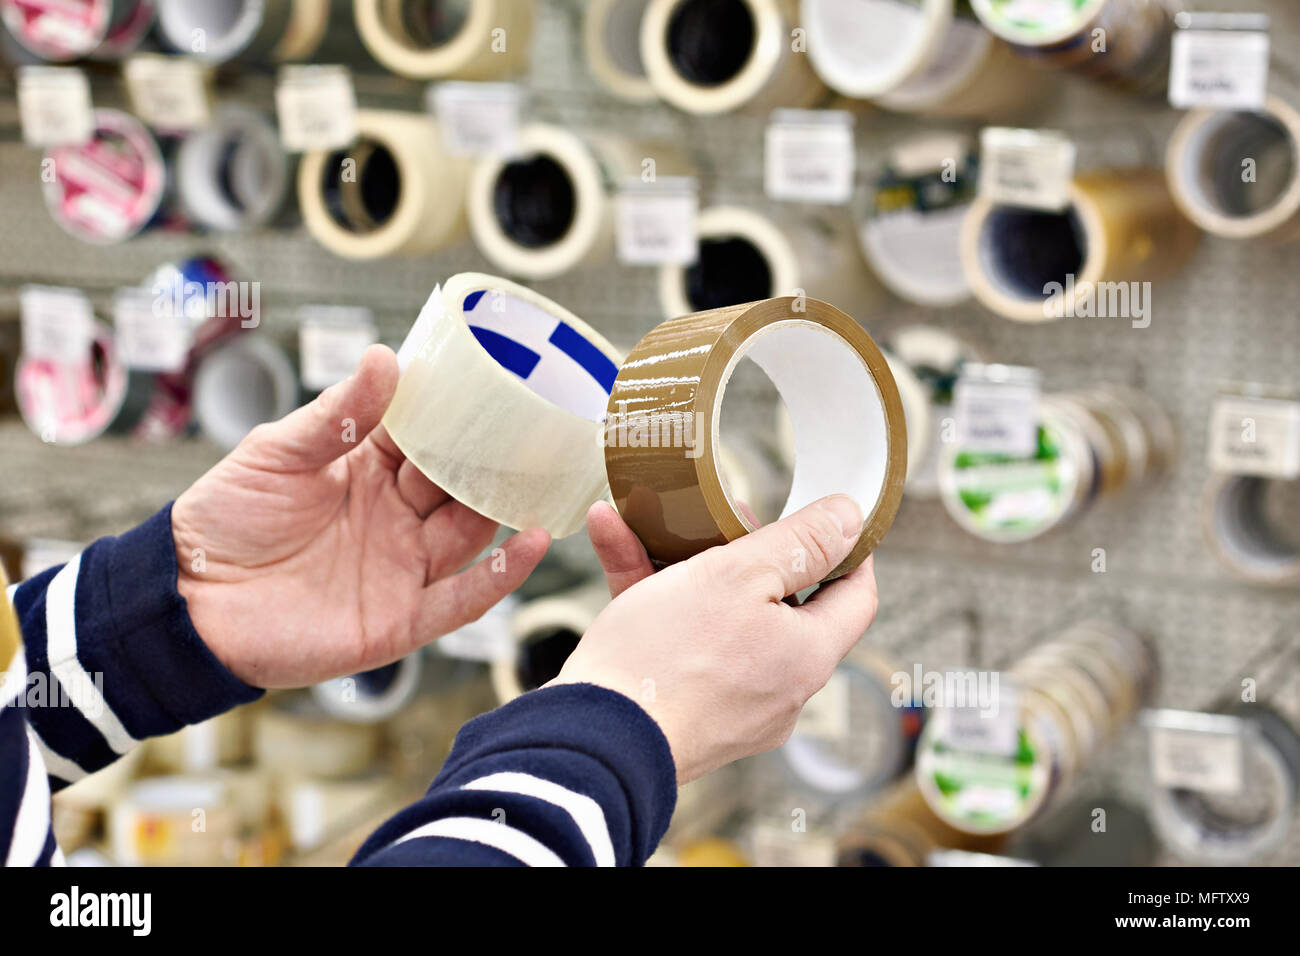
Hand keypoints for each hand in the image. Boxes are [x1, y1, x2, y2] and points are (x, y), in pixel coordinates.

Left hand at [172, 345, 549, 688]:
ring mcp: (402, 569)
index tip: (501, 382)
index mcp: (368, 473)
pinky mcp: (401, 620)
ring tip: (545, 475)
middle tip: (539, 428)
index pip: (428, 439)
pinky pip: (463, 598)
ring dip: (506, 508)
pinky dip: (503, 573)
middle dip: (495, 461)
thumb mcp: (278, 453)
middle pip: (460, 486)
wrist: (188, 601)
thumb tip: (386, 357)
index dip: (461, 415)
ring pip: (471, 534)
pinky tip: (534, 542)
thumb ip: (338, 414)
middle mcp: (395, 519)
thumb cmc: (225, 520)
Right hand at [556, 495, 878, 782]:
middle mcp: (780, 688)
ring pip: (720, 616)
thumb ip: (800, 543)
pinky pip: (679, 641)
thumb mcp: (739, 574)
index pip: (855, 596)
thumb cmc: (667, 656)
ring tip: (648, 519)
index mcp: (808, 655)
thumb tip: (851, 518)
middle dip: (745, 550)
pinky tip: (612, 540)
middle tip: (719, 513)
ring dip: (684, 563)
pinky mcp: (684, 710)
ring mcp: (731, 705)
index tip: (824, 516)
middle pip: (780, 602)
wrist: (592, 739)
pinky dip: (651, 594)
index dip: (846, 549)